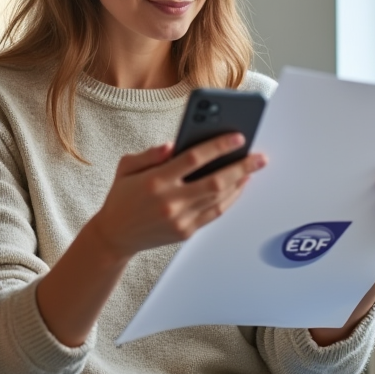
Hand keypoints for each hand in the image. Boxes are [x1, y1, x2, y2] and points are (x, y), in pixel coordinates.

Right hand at [86, 134, 267, 261]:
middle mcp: (170, 201)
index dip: (219, 146)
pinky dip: (230, 199)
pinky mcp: (186, 232)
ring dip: (240, 183)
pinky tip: (239, 186)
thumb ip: (150, 154)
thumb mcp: (126, 167)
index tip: (238, 137)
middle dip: (242, 167)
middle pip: (215, 182)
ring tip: (253, 169)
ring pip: (219, 199)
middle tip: (259, 157)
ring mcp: (180, 219)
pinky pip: (215, 213)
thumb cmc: (122, 197)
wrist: (115, 236)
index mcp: (155, 181)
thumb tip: (174, 144)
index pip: (194, 158)